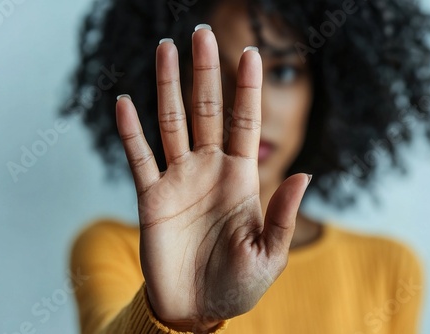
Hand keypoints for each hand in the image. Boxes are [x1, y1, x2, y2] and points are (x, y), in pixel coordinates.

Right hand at [116, 26, 309, 332]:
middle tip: (201, 34)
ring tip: (165, 49)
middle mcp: (208, 169)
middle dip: (205, 72)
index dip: (247, 88)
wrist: (195, 309)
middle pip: (206, 110)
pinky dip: (130, 131)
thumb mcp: (269, 255)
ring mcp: (178, 179)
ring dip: (168, 86)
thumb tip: (305, 174)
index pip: (246, 122)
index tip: (250, 52)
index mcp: (241, 178)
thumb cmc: (237, 286)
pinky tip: (124, 102)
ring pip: (172, 122)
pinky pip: (139, 157)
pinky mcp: (151, 197)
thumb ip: (283, 215)